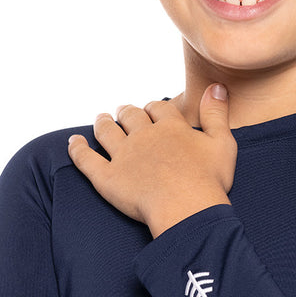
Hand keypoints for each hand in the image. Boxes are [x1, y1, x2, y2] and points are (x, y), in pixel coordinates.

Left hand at [68, 84, 237, 235]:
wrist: (187, 210)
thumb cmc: (209, 181)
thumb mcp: (223, 144)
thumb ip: (217, 114)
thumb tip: (217, 86)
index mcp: (171, 127)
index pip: (158, 108)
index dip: (154, 108)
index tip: (152, 110)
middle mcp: (143, 136)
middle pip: (131, 116)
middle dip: (127, 112)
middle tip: (124, 111)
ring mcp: (123, 156)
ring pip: (107, 131)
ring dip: (102, 123)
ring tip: (101, 118)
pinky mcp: (107, 178)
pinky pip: (86, 160)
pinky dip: (77, 149)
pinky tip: (73, 142)